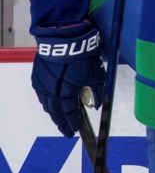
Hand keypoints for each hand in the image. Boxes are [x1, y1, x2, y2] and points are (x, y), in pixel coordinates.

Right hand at [31, 21, 104, 136]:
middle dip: (61, 122)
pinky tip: (51, 102)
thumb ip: (97, 92)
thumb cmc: (82, 57)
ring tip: (60, 118)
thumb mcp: (97, 74)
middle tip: (66, 130)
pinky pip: (42, 94)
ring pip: (47, 104)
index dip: (71, 124)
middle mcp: (50, 93)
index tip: (73, 132)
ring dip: (53, 113)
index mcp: (65, 94)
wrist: (63, 39)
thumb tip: (95, 105)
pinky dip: (47, 101)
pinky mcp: (38, 76)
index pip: (68, 114)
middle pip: (55, 113)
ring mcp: (42, 85)